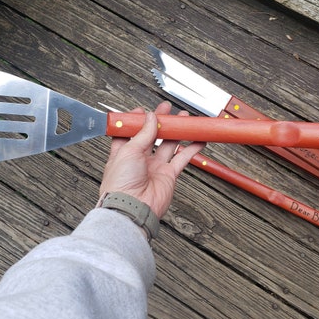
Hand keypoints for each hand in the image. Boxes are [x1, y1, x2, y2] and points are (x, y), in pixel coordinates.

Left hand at [99, 101, 205, 217]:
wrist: (132, 207)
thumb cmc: (120, 185)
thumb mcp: (128, 151)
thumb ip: (143, 133)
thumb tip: (150, 118)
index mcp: (123, 153)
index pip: (130, 132)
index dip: (137, 121)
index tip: (144, 111)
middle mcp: (139, 160)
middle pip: (152, 136)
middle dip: (161, 122)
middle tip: (168, 111)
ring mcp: (155, 167)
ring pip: (169, 144)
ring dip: (178, 132)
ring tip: (184, 120)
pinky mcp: (168, 175)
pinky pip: (182, 158)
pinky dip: (192, 148)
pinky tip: (198, 139)